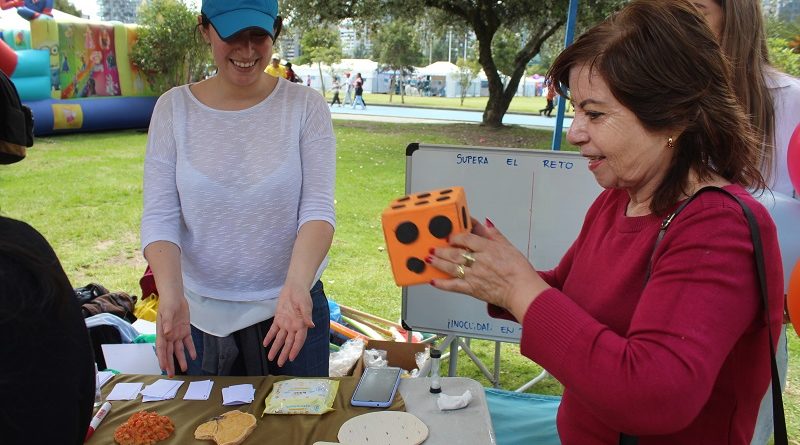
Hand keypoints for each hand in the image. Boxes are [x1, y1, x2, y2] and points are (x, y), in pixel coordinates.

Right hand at [155, 292, 195, 376]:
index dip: (162, 358)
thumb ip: (167, 323)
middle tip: (171, 375)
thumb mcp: (167, 312)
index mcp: (162, 333)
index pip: (161, 348)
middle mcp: (169, 336)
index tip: (163, 367)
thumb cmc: (168, 304)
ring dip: (181, 359)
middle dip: (170, 363)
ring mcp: (177, 334)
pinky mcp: (185, 330)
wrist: (175, 297)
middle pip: (169, 352)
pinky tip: (193, 356)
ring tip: (185, 368)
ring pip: (179, 349)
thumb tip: (167, 334)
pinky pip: (188, 342)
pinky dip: (191, 349)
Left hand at [262, 282, 314, 366]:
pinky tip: (266, 344)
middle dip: (284, 353)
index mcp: (301, 325)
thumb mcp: (305, 305)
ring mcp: (286, 323)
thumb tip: (311, 325)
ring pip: (280, 339)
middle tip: (280, 363)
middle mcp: (294, 326)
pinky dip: (270, 337)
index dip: (295, 349)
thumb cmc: (302, 295)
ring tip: (270, 357)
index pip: (298, 340)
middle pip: (288, 343)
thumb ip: (307, 316)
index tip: (291, 358)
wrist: (294, 287)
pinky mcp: (279, 318)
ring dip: (275, 348)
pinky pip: (273, 330)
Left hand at [429, 219, 549, 320]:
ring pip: (452, 267)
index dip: (456, 236)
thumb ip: (494, 235)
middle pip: (456, 253)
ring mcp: (474, 276)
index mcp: (488, 249)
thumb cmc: (519, 271)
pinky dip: (442, 284)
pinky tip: (433, 280)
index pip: (467, 238)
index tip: (449, 236)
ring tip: (429, 258)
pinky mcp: (472, 290)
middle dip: (442, 250)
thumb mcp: (509, 247)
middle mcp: (479, 261)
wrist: (523, 292)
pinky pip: (453, 286)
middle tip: (433, 247)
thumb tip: (485, 223)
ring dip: (438, 262)